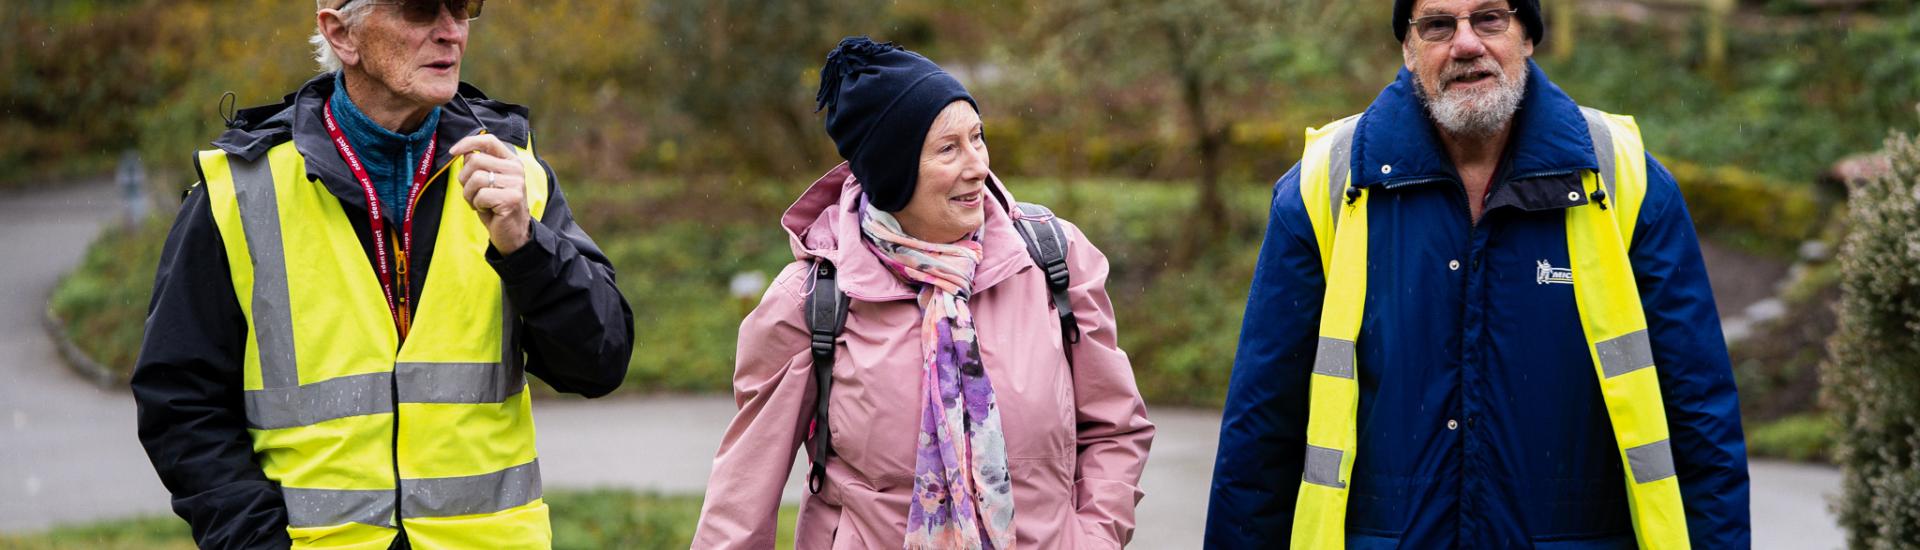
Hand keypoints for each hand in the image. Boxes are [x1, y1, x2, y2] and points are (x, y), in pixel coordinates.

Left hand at [451, 134, 531, 254]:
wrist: (512, 233)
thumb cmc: (495, 206)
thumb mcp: (486, 182)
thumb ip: (478, 165)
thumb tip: (464, 152)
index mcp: (510, 161)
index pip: (488, 140)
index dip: (467, 142)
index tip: (452, 152)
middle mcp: (516, 169)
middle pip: (476, 160)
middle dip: (465, 178)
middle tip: (472, 193)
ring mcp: (516, 183)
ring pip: (476, 178)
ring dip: (470, 194)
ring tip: (480, 203)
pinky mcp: (512, 198)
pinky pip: (481, 195)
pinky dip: (478, 205)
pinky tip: (487, 210)